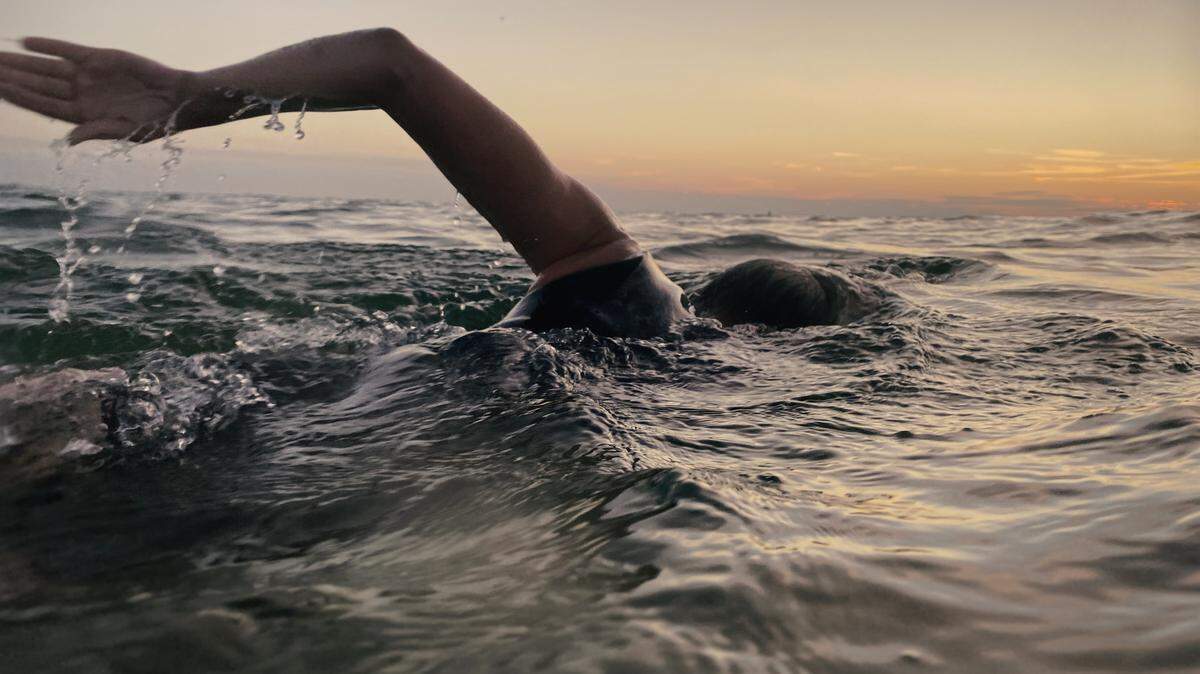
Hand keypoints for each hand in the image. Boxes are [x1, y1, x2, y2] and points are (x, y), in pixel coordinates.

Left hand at [0, 38, 189, 144]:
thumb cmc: (156, 122)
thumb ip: (96, 132)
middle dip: (12, 76)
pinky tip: (26, 42)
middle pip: (38, 84)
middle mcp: (80, 94)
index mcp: (82, 115)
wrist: (178, 98)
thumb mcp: (127, 133)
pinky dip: (48, 46)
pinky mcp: (99, 57)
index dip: (20, 97)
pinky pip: (67, 50)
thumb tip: (69, 140)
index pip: (43, 105)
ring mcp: (87, 75)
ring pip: (46, 67)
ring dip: (21, 61)